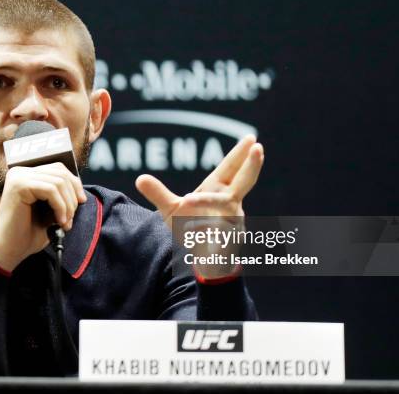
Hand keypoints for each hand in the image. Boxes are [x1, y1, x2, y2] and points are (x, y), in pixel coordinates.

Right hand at [0, 162, 86, 271]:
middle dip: (72, 197)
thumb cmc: (27, 235)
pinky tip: (59, 221)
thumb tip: (80, 192)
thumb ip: (60, 197)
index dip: (74, 184)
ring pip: (58, 182)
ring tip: (64, 223)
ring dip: (68, 205)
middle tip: (70, 218)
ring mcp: (18, 177)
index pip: (58, 168)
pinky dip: (60, 207)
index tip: (81, 201)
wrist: (7, 251)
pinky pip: (51, 190)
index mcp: (26, 176)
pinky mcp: (19, 186)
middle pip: (60, 173)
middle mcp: (20, 172)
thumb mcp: (49, 211)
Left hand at [135, 135, 263, 277]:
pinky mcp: (231, 240)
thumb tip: (140, 178)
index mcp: (217, 190)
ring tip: (186, 200)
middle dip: (251, 166)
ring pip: (224, 207)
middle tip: (259, 149)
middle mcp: (230, 203)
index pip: (230, 169)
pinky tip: (192, 232)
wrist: (203, 260)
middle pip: (244, 182)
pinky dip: (204, 231)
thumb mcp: (171, 210)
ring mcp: (233, 221)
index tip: (252, 138)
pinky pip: (219, 233)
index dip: (240, 154)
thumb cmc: (191, 228)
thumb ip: (158, 194)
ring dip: (206, 201)